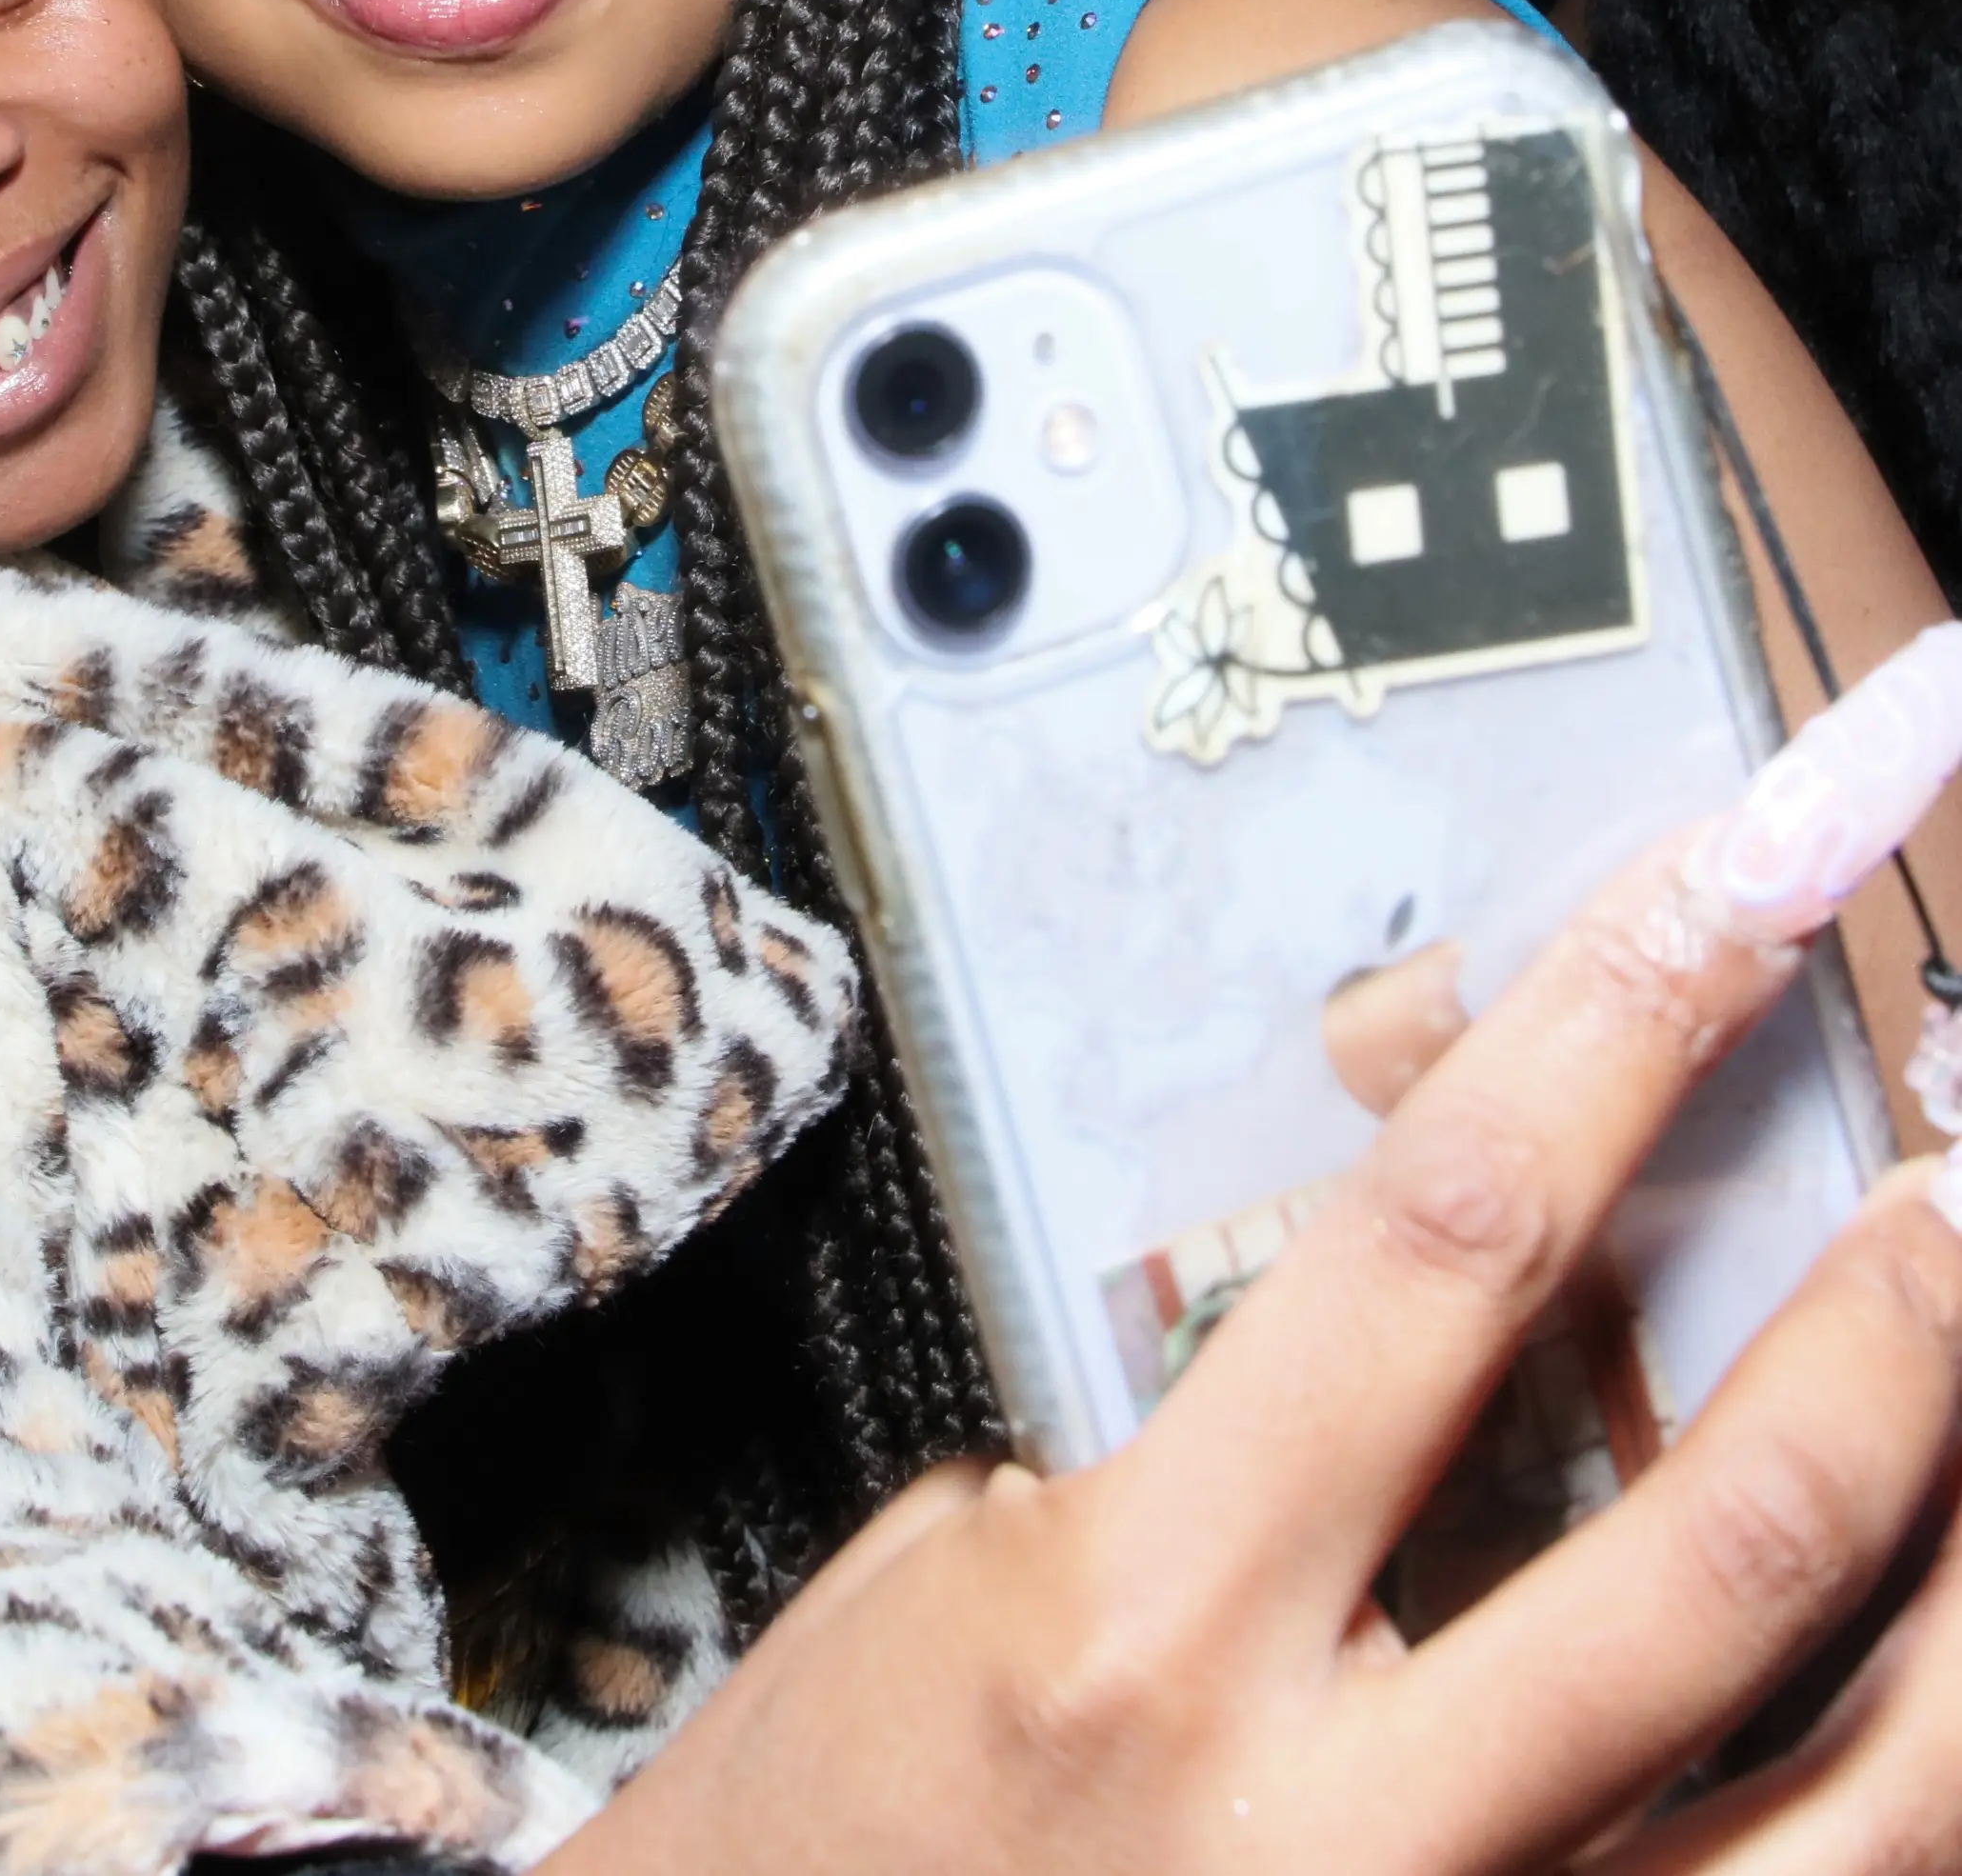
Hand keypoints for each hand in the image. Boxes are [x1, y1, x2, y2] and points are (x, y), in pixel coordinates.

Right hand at [583, 628, 1961, 1875]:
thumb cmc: (818, 1831)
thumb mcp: (946, 1577)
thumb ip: (1195, 1455)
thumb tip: (1419, 1307)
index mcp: (1147, 1626)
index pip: (1439, 1254)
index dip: (1615, 1037)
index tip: (1739, 884)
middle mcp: (1337, 1827)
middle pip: (1732, 1538)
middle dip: (1895, 1311)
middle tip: (1960, 1166)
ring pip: (1876, 1795)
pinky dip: (1918, 1784)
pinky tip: (1943, 1663)